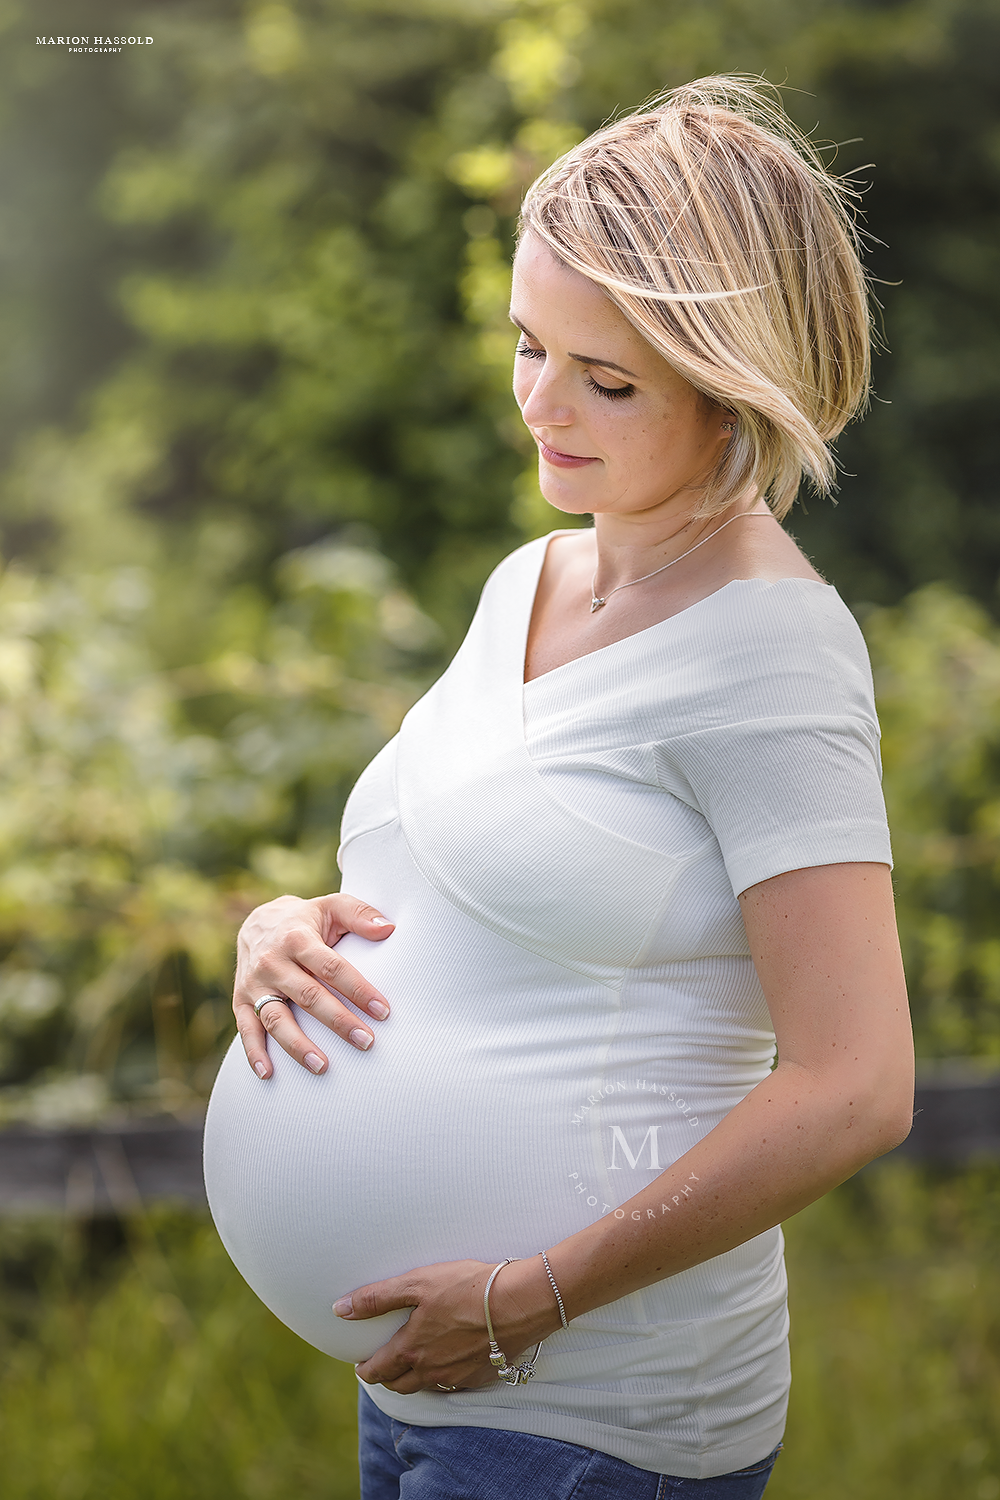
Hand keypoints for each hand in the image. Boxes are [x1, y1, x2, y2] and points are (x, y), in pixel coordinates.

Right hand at [234, 892, 394, 1077]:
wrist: (258, 922)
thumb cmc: (306, 920)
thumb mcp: (331, 906)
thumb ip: (360, 914)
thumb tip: (389, 928)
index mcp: (298, 938)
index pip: (331, 967)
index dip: (357, 989)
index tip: (382, 1011)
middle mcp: (273, 962)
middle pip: (308, 996)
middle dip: (338, 1021)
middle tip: (366, 1042)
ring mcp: (255, 984)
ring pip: (276, 1019)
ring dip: (298, 1045)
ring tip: (322, 1067)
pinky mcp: (241, 1001)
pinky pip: (246, 1030)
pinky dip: (254, 1053)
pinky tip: (269, 1075)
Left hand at [336, 1257, 560, 1394]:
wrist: (519, 1302)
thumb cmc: (467, 1287)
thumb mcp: (417, 1284)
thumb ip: (377, 1298)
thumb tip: (340, 1309)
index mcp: (411, 1350)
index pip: (378, 1370)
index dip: (365, 1369)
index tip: (360, 1365)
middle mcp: (432, 1371)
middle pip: (400, 1385)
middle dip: (386, 1377)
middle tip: (382, 1366)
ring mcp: (458, 1376)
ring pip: (426, 1387)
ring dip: (414, 1379)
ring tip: (411, 1365)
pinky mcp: (482, 1376)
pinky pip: (454, 1384)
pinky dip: (443, 1376)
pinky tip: (447, 1362)